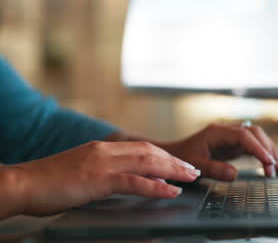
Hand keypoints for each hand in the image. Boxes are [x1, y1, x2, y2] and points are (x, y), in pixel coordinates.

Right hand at [0, 141, 199, 217]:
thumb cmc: (49, 182)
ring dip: (173, 170)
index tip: (180, 162)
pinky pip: (134, 182)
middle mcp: (106, 151)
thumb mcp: (82, 171)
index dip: (165, 155)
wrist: (23, 183)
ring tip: (191, 177)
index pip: (142, 147)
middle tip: (194, 169)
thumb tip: (126, 180)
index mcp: (103, 148)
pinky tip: (170, 191)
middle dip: (175, 161)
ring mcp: (103, 163)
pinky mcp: (98, 180)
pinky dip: (156, 186)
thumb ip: (105, 172)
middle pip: (151, 152)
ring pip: (148, 163)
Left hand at [115, 123, 277, 180]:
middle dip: (267, 148)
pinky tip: (269, 166)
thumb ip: (214, 169)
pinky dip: (262, 155)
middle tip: (275, 168)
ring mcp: (230, 137)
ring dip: (268, 150)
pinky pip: (252, 146)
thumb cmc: (180, 158)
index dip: (258, 147)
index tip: (268, 161)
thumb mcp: (195, 166)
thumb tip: (235, 174)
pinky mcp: (232, 145)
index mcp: (217, 132)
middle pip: (254, 133)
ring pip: (256, 138)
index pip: (243, 135)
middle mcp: (226, 131)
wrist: (172, 154)